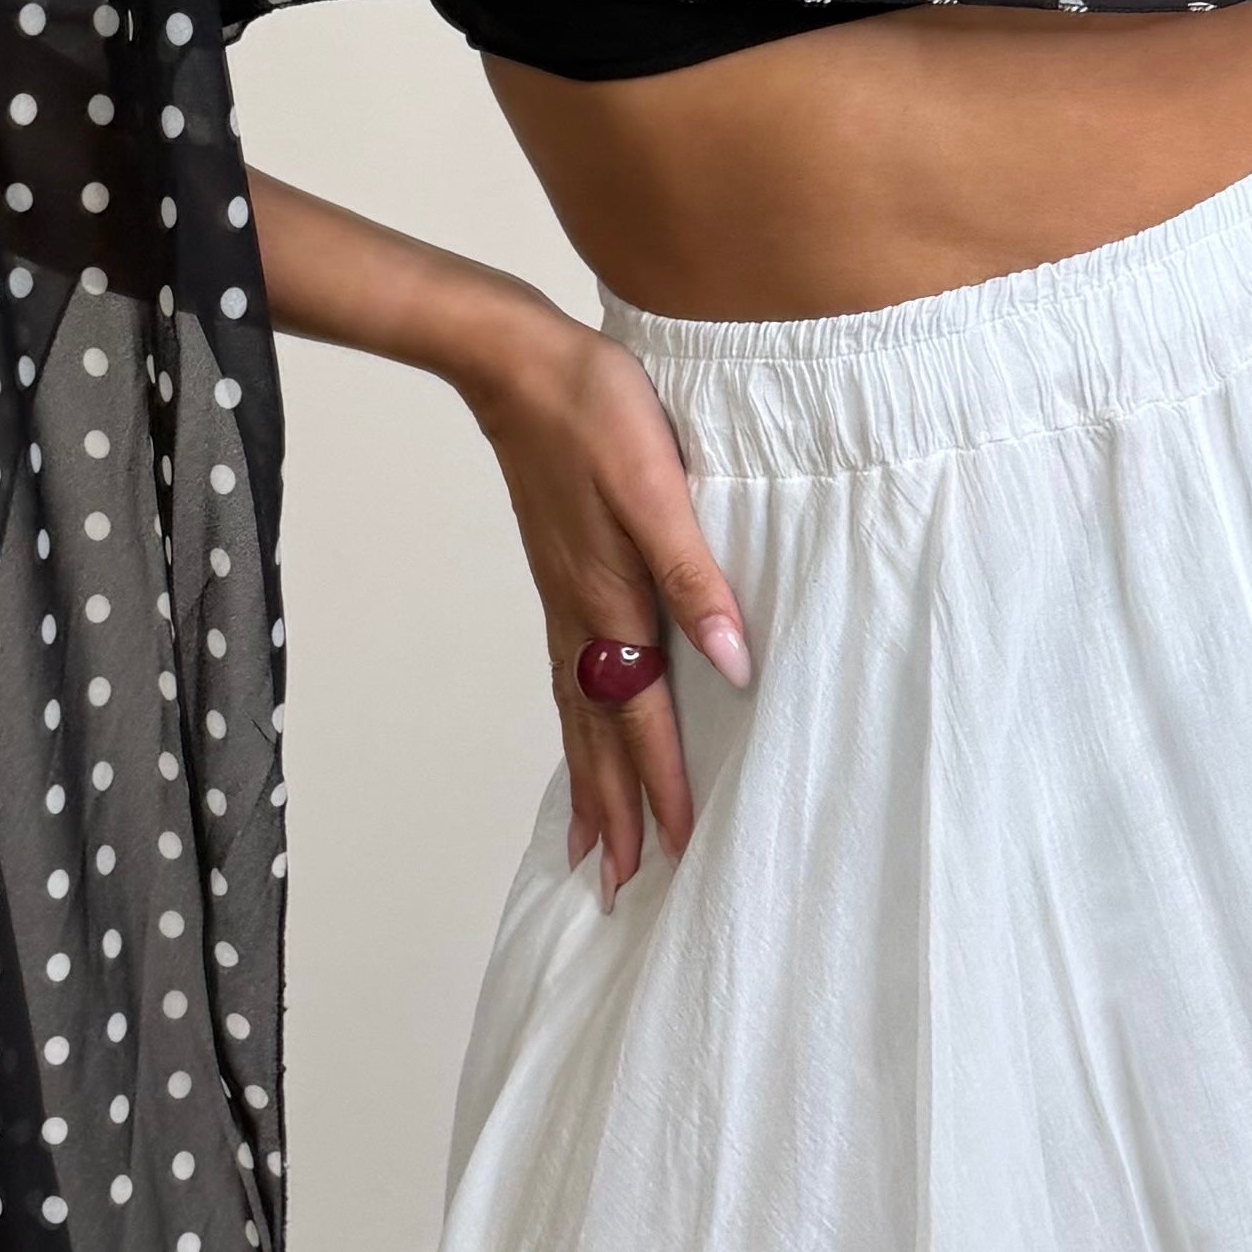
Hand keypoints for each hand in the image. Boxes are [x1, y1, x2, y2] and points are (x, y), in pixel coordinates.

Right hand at [468, 305, 751, 910]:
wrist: (516, 364)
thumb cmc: (596, 413)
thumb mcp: (659, 489)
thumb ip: (697, 577)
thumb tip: (735, 663)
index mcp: (612, 603)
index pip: (643, 719)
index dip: (663, 786)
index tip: (678, 852)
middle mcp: (582, 617)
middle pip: (599, 737)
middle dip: (615, 813)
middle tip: (623, 887)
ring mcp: (564, 602)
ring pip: (578, 715)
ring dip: (588, 782)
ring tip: (592, 844)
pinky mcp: (559, 578)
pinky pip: (567, 679)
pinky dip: (574, 727)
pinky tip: (581, 734)